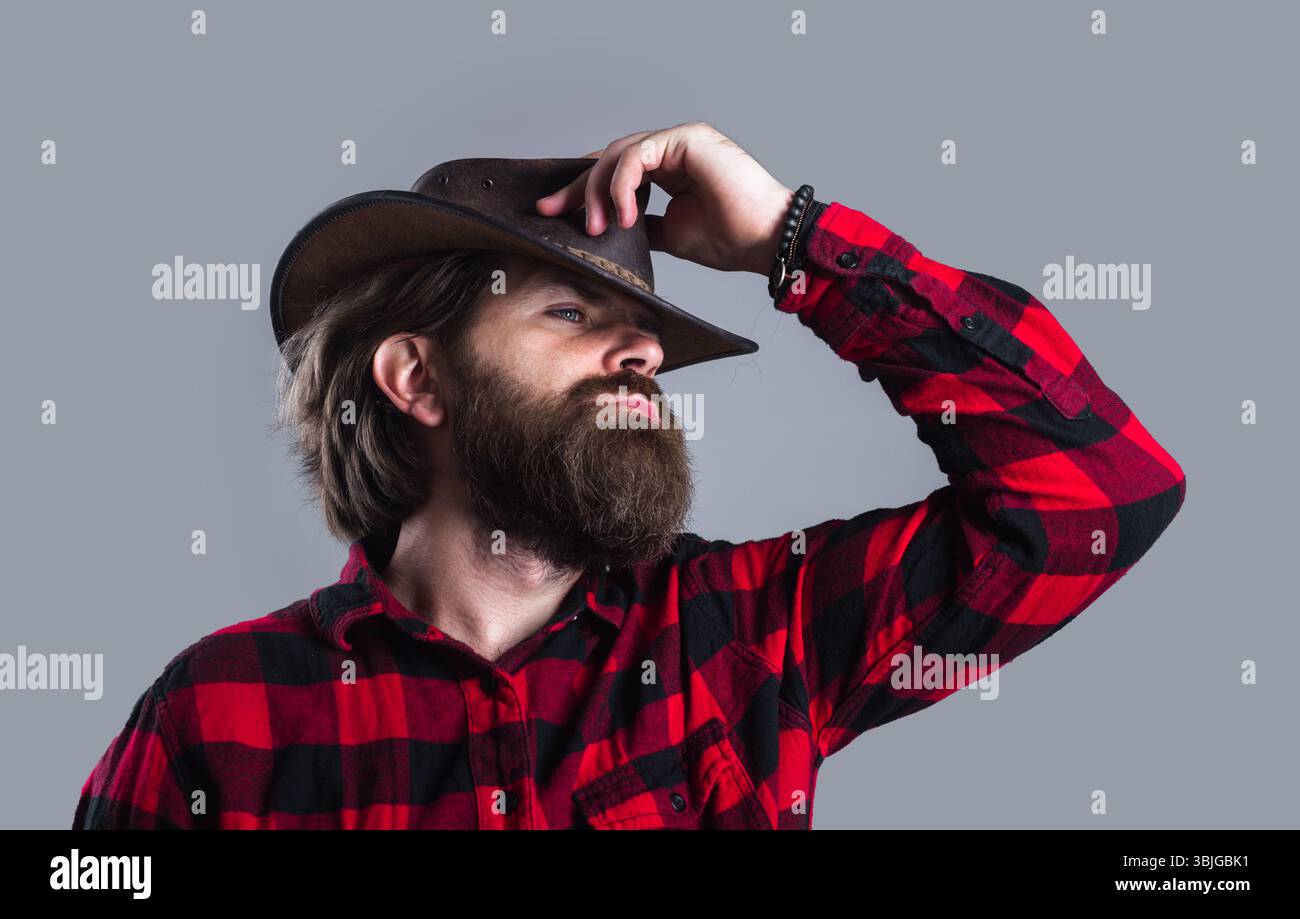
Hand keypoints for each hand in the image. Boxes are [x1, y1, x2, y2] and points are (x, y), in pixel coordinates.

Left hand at [535, 121, 794, 275]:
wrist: (764, 241)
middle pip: (608, 158)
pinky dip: (622, 184)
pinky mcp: (686, 138)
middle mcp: (672, 148)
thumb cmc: (730, 240)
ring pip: (618, 154)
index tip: (550, 212)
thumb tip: (607, 231)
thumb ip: (642, 224)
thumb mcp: (669, 234)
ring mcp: (679, 139)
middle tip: (551, 211)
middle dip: (576, 186)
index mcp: (669, 167)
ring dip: (597, 190)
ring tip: (595, 226)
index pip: (614, 172)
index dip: (580, 190)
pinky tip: (623, 213)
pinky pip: (637, 155)